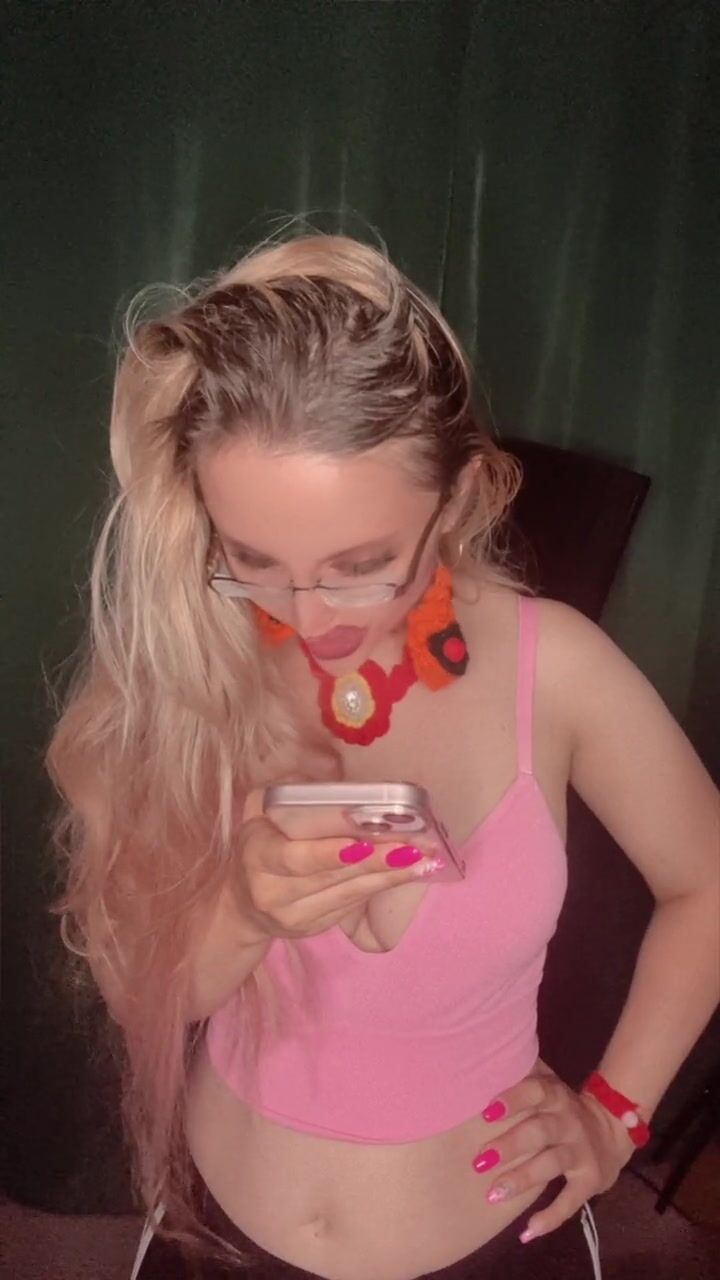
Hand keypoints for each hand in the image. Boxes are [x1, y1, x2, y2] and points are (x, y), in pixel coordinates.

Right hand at [232, 789, 440, 942]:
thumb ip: (285, 791)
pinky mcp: (316, 928)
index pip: (293, 859)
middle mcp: (273, 893)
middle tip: (408, 847)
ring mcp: (296, 916)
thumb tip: (329, 771)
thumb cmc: (260, 843)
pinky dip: (383, 886)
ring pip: (348, 895)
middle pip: (330, 878)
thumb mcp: (257, 811)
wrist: (243, 905)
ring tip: (421, 858)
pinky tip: (412, 871)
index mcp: (257, 856)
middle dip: (372, 863)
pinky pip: (353, 904)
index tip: (360, 844)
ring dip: (388, 876)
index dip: (326, 854)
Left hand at [472, 1064, 635, 1241]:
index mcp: (555, 1096)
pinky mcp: (590, 1181)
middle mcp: (569, 1122)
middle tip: (479, 1161)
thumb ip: (523, 1072)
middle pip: (540, 1131)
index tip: (486, 1112)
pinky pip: (571, 1201)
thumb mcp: (548, 1084)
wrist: (613, 1129)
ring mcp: (581, 1152)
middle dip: (510, 1145)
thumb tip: (485, 1054)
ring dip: (523, 1179)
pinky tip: (527, 1232)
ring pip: (552, 1165)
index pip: (536, 1091)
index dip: (513, 1099)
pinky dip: (550, 1218)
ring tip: (493, 1194)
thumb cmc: (561, 1106)